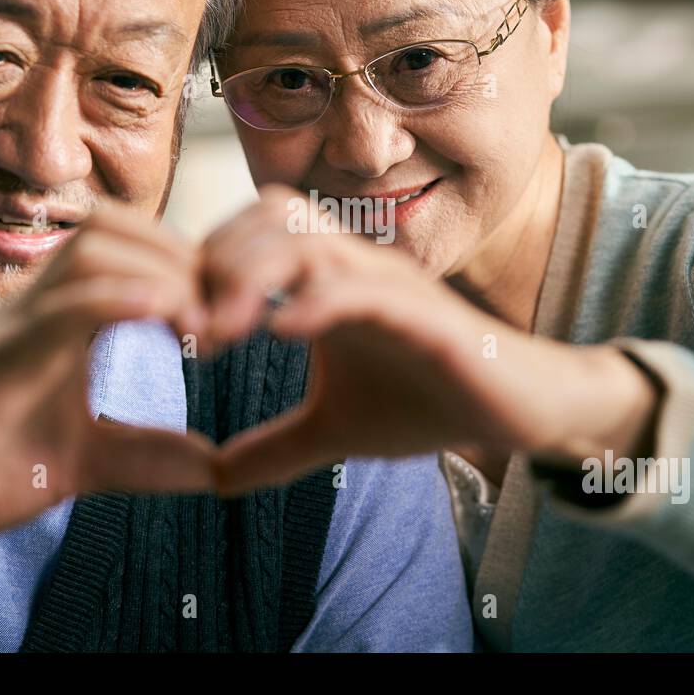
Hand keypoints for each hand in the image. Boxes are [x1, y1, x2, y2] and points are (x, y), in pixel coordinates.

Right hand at [0, 203, 215, 626]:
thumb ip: (148, 455)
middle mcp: (34, 309)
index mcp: (61, 320)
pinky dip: (116, 301)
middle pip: (116, 230)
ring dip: (160, 272)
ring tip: (206, 320)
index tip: (238, 312)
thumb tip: (219, 466)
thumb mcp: (87, 462)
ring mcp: (7, 331)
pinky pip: (54, 313)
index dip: (192, 265)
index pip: (131, 250)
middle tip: (234, 311)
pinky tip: (166, 313)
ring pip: (88, 252)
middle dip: (185, 255)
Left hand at [201, 186, 659, 494]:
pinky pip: (368, 290)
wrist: (513, 410)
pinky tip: (284, 331)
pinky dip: (320, 301)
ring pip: (313, 240)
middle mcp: (358, 267)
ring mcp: (393, 287)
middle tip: (192, 330)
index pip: (253, 230)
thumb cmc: (426, 402)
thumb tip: (214, 479)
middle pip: (274, 215)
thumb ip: (275, 447)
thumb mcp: (334, 431)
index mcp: (329, 279)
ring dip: (256, 276)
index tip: (180, 329)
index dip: (206, 265)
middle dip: (220, 261)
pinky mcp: (427, 317)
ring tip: (224, 332)